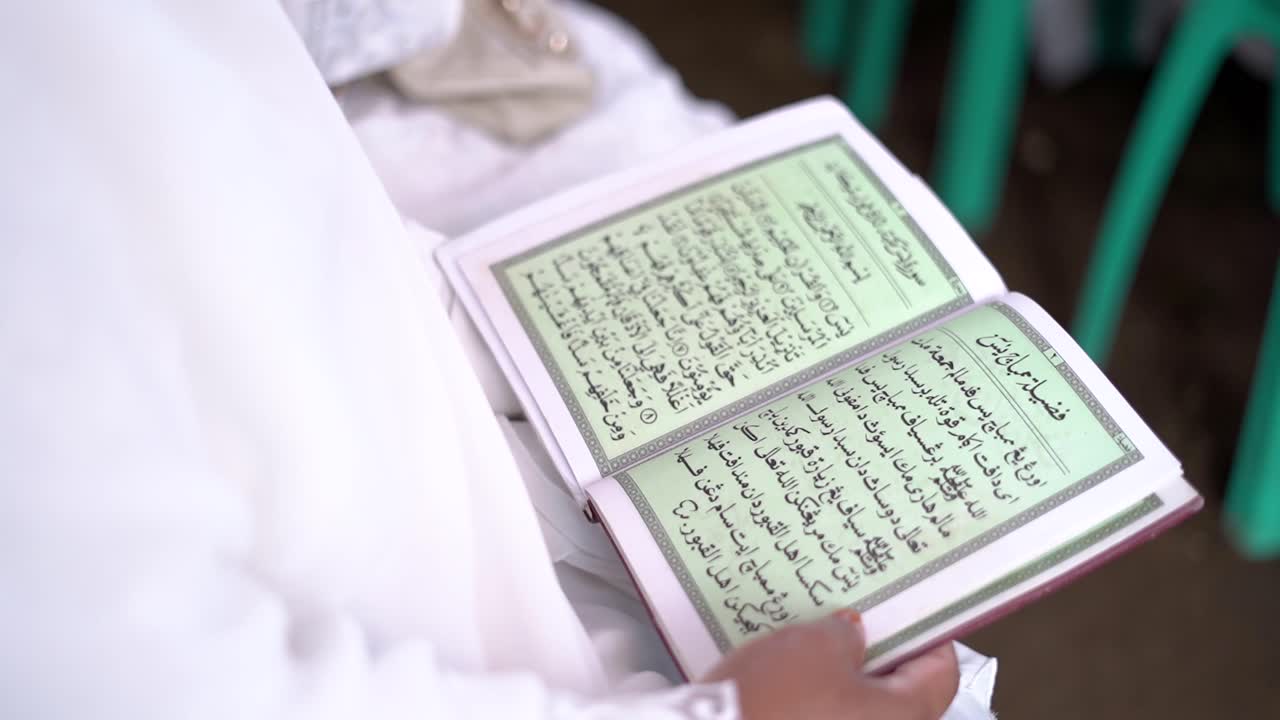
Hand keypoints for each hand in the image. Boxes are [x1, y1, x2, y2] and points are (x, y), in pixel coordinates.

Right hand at [703, 610, 958, 719]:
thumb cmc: (774, 701)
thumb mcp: (814, 645)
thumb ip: (844, 633)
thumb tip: (852, 633)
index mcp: (903, 718)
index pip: (941, 674)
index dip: (927, 635)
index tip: (910, 611)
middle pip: (897, 693)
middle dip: (875, 654)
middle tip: (853, 621)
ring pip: (856, 706)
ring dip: (840, 677)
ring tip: (812, 645)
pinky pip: (823, 717)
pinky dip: (814, 698)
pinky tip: (786, 676)